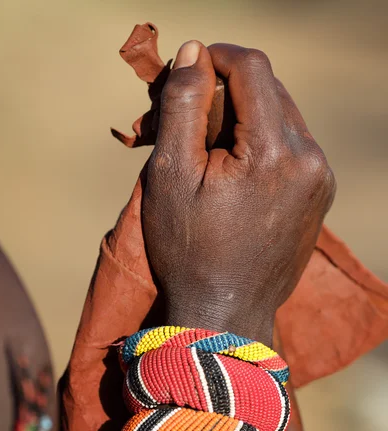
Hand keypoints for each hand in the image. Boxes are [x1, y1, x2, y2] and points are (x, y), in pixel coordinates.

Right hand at [142, 41, 335, 345]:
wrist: (224, 316)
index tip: (185, 74)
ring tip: (202, 154)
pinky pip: (288, 149)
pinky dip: (257, 146)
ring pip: (279, 119)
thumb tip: (195, 53)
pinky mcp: (318, 197)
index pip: (251, 68)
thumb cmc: (189, 252)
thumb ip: (183, 106)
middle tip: (183, 122)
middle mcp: (311, 160)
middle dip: (223, 94)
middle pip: (267, 91)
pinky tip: (229, 174)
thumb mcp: (171, 176)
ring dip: (240, 121)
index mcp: (276, 152)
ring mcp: (320, 181)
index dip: (214, 58)